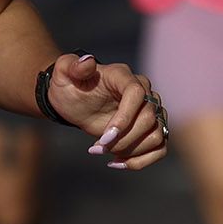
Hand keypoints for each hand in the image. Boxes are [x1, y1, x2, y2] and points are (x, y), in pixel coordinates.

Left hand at [47, 52, 168, 171]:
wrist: (72, 101)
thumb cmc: (67, 84)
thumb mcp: (62, 72)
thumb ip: (71, 66)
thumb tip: (88, 61)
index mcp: (122, 75)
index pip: (137, 94)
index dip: (125, 117)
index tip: (105, 136)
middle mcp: (143, 91)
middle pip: (149, 119)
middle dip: (123, 139)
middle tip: (98, 148)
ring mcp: (150, 110)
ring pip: (157, 136)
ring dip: (130, 151)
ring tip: (105, 153)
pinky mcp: (151, 128)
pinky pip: (160, 148)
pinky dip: (141, 160)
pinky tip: (117, 162)